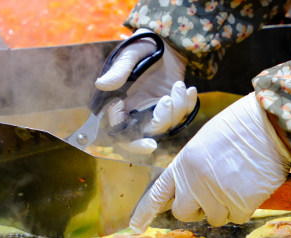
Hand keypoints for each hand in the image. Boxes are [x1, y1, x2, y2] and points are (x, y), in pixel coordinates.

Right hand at [95, 29, 197, 154]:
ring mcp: (157, 109)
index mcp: (122, 104)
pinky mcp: (174, 105)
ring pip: (170, 123)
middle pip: (151, 132)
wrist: (166, 40)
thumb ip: (118, 71)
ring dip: (178, 107)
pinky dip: (188, 103)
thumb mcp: (130, 55)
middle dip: (163, 120)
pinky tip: (189, 89)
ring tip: (179, 85)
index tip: (151, 145)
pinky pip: (183, 113)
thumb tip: (101, 84)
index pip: (124, 134)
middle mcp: (139, 111)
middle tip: (168, 99)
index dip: (135, 144)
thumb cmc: (143, 45)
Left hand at [129, 93, 290, 230]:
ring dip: (224, 207)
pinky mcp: (240, 204)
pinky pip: (236, 219)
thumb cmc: (242, 127)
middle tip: (212, 195)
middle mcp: (196, 181)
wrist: (272, 125)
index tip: (135, 226)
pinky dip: (243, 208)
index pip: (159, 192)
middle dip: (196, 209)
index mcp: (185, 162)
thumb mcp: (206, 141)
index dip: (146, 210)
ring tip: (237, 183)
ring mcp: (218, 195)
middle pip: (184, 213)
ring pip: (213, 218)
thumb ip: (194, 166)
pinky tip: (250, 188)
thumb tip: (192, 189)